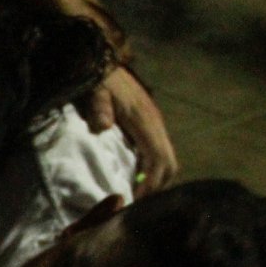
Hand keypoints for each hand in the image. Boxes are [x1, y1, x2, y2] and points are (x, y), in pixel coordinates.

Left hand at [75, 65, 177, 194]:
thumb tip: (102, 127)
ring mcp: (155, 124)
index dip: (151, 184)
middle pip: (169, 164)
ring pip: (167, 159)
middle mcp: (156, 124)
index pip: (158, 159)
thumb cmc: (99, 82)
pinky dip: (152, 168)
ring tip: (136, 194)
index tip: (136, 201)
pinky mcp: (151, 124)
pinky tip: (135, 176)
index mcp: (145, 120)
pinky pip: (158, 152)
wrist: (103, 63)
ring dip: (156, 179)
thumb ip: (98, 109)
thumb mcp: (96, 93)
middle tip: (137, 204)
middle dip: (158, 186)